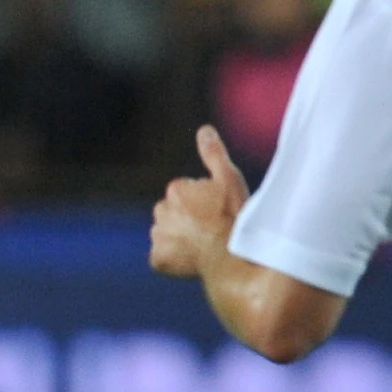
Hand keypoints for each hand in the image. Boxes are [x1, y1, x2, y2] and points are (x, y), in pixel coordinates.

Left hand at [149, 126, 248, 278]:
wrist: (230, 257)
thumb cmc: (233, 217)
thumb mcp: (229, 179)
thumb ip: (214, 154)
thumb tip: (204, 130)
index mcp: (176, 188)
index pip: (186, 195)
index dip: (204, 204)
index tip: (218, 213)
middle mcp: (161, 209)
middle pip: (173, 214)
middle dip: (187, 220)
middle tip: (210, 231)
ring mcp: (158, 235)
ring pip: (166, 235)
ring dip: (179, 240)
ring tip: (203, 247)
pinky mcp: (158, 258)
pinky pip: (162, 258)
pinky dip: (172, 260)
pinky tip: (191, 261)